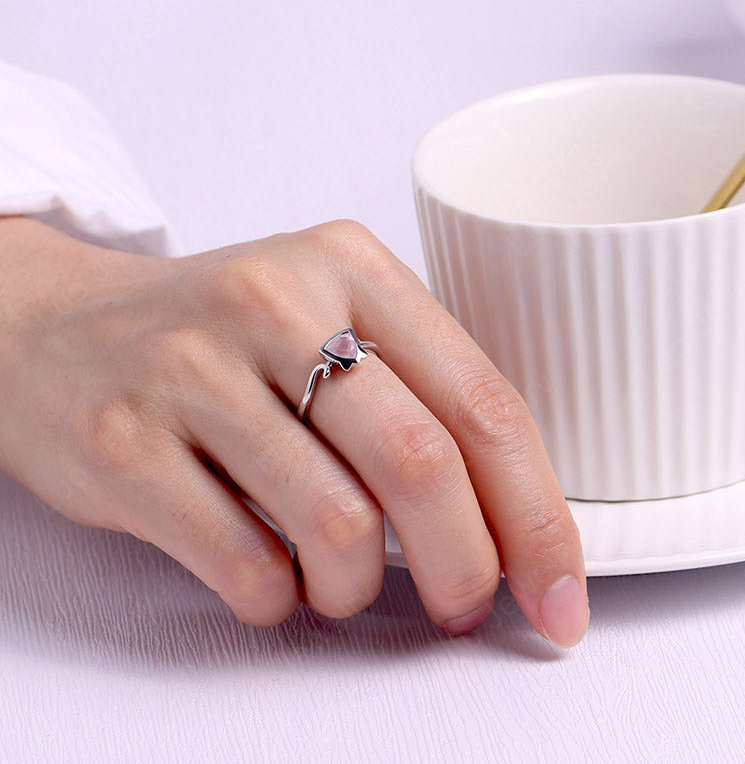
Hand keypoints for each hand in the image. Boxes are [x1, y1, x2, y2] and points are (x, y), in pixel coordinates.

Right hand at [0, 217, 587, 645]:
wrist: (57, 325)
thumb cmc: (220, 336)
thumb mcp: (328, 315)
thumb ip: (418, 393)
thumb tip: (514, 521)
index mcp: (352, 264)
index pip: (484, 400)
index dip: (539, 513)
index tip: (561, 592)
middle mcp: (276, 300)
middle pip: (422, 463)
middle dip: (466, 565)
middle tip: (463, 604)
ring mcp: (192, 368)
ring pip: (338, 523)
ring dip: (359, 586)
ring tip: (342, 580)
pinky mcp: (123, 442)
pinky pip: (242, 562)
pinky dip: (279, 597)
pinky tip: (272, 574)